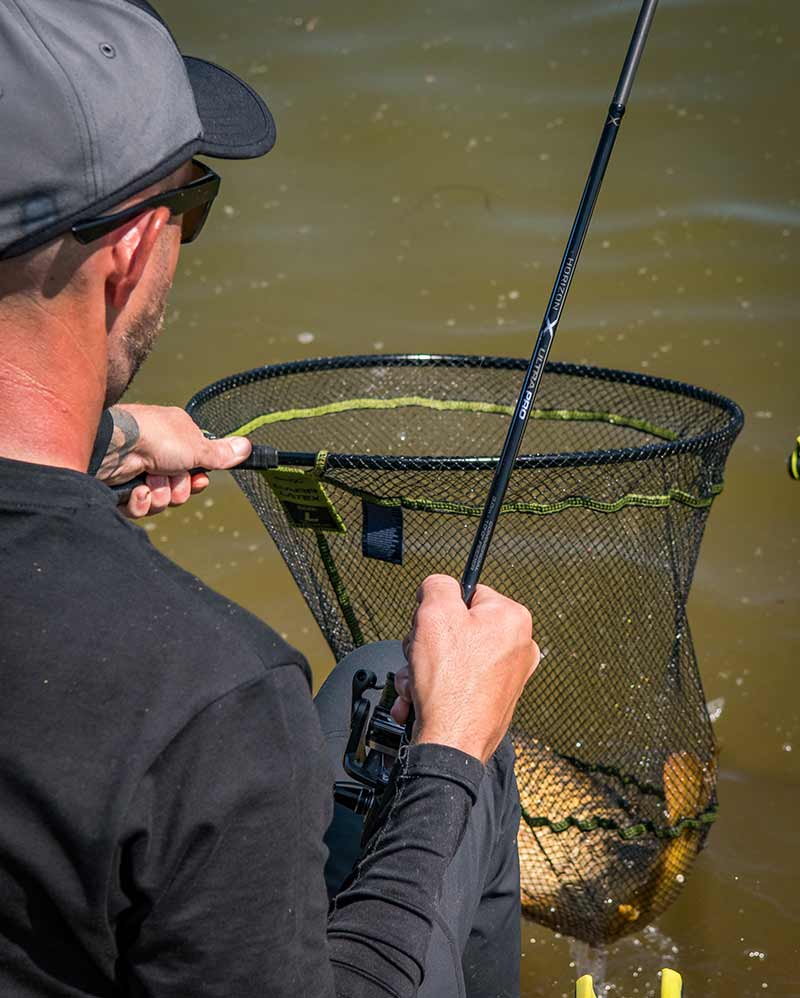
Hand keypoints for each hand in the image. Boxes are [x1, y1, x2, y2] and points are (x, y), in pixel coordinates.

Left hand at [95, 404, 251, 517]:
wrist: (114, 446)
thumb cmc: (156, 438)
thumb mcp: (197, 447)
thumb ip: (221, 453)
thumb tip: (247, 447)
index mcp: (177, 438)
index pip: (196, 468)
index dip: (198, 479)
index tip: (198, 479)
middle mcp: (158, 453)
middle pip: (180, 488)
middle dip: (177, 489)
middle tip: (170, 478)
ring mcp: (138, 470)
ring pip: (161, 501)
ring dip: (159, 495)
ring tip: (149, 482)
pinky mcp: (121, 487)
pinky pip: (140, 507)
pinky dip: (140, 502)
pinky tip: (136, 490)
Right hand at [391, 575, 538, 763]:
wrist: (451, 744)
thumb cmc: (450, 686)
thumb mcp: (434, 613)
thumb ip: (436, 586)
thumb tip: (438, 586)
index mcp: (512, 618)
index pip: (466, 592)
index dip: (438, 608)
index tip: (429, 625)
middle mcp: (518, 646)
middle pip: (456, 626)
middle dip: (426, 643)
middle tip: (420, 656)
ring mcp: (507, 676)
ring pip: (450, 656)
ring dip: (423, 668)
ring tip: (417, 684)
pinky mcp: (492, 699)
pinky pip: (456, 681)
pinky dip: (433, 689)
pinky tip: (420, 700)